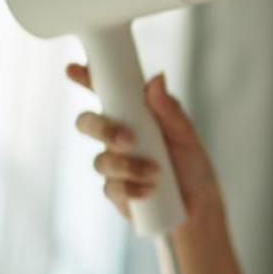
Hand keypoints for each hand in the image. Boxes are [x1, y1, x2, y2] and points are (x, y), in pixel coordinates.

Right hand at [67, 64, 226, 234]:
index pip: (105, 93)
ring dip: (127, 166)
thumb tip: (157, 78)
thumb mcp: (185, 135)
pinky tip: (149, 190)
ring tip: (156, 172)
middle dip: (102, 129)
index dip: (86, 79)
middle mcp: (116, 136)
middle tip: (128, 140)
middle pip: (87, 123)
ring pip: (100, 160)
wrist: (198, 204)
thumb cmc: (191, 163)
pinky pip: (110, 187)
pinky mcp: (115, 191)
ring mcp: (113, 164)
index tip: (74, 70)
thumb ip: (169, 110)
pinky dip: (131, 188)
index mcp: (132, 116)